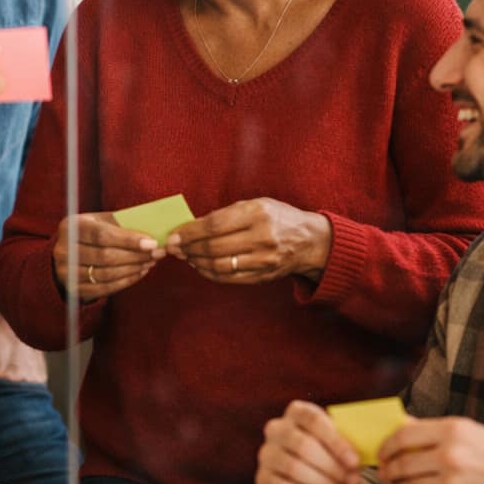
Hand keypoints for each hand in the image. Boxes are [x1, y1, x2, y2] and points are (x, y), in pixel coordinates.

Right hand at [52, 212, 161, 299]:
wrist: (68, 253)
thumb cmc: (91, 233)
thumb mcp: (101, 221)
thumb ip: (122, 224)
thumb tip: (153, 231)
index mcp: (71, 226)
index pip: (102, 235)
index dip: (128, 240)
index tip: (152, 243)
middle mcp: (64, 249)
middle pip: (105, 256)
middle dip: (135, 256)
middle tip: (157, 254)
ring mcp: (67, 272)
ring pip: (106, 274)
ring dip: (133, 269)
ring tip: (150, 262)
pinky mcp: (74, 289)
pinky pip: (104, 288)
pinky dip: (126, 281)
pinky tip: (139, 273)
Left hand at [167, 197, 330, 283]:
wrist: (310, 241)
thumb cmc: (277, 218)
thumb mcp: (256, 205)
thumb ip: (226, 214)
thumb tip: (192, 227)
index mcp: (257, 213)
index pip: (214, 224)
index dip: (190, 232)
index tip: (173, 235)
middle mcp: (262, 237)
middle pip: (214, 247)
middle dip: (188, 248)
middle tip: (173, 248)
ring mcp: (264, 260)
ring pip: (219, 265)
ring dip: (196, 262)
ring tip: (186, 256)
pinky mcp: (263, 276)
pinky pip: (229, 278)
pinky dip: (210, 273)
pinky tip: (201, 266)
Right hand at [255, 400, 360, 483]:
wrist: (299, 478)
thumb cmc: (323, 453)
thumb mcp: (334, 443)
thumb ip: (344, 448)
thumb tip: (353, 464)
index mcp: (296, 412)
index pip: (313, 420)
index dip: (335, 441)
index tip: (354, 462)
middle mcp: (276, 429)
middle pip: (302, 445)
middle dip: (331, 467)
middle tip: (351, 482)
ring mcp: (267, 453)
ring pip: (293, 467)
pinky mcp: (263, 478)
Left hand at [379, 417, 483, 483]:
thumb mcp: (471, 432)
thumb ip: (434, 431)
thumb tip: (401, 426)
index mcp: (453, 431)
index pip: (403, 436)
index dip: (386, 446)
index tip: (382, 452)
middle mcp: (451, 457)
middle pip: (402, 464)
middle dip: (388, 470)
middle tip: (385, 472)